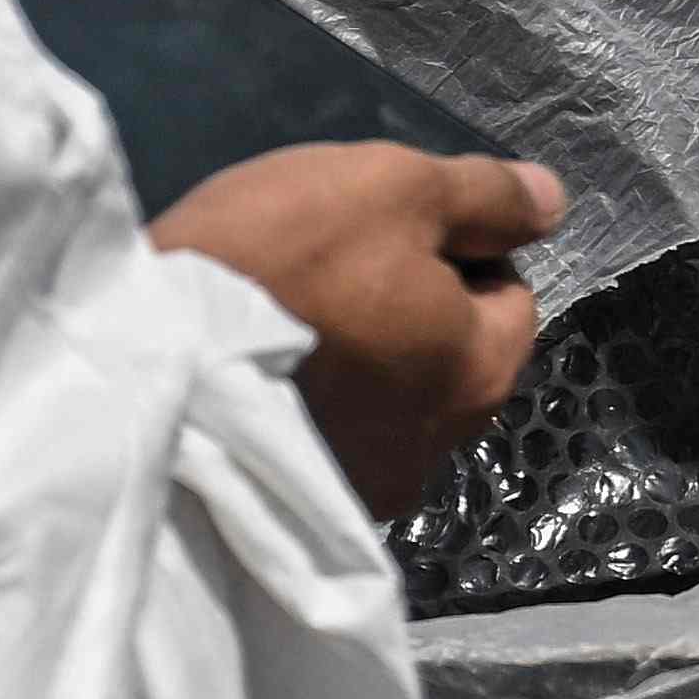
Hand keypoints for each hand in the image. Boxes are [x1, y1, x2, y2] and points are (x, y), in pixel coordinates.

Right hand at [154, 141, 568, 516]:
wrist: (145, 358)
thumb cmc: (282, 260)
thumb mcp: (392, 189)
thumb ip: (484, 196)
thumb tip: (553, 204)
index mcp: (479, 372)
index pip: (512, 299)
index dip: (460, 251)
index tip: (385, 231)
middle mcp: (440, 450)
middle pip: (452, 357)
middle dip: (412, 309)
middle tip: (333, 266)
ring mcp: (368, 491)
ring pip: (393, 404)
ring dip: (364, 363)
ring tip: (292, 319)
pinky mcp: (303, 510)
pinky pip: (334, 440)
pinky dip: (317, 406)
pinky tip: (267, 375)